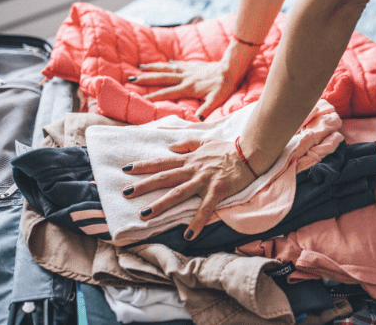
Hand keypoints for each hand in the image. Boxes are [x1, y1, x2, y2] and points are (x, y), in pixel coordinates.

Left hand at [121, 138, 256, 239]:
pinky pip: (205, 208)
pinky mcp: (218, 189)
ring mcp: (204, 180)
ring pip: (178, 193)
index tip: (126, 169)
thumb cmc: (229, 148)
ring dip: (160, 204)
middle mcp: (193, 169)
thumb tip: (170, 146)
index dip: (144, 166)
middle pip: (164, 177)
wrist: (251, 152)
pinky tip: (188, 235)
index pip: (162, 162)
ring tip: (144, 215)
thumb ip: (187, 143)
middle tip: (125, 193)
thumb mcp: (205, 141)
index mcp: (189, 159)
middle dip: (143, 185)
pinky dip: (197, 221)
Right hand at [131, 59, 242, 119]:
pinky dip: (170, 62)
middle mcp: (185, 77)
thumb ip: (205, 109)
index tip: (141, 97)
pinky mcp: (194, 65)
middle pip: (162, 77)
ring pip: (167, 68)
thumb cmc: (224, 86)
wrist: (232, 68)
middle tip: (131, 78)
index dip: (154, 96)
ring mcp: (189, 70)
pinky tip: (166, 61)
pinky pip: (179, 63)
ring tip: (140, 66)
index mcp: (188, 87)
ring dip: (154, 67)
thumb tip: (196, 120)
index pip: (167, 92)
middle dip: (146, 78)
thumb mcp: (216, 100)